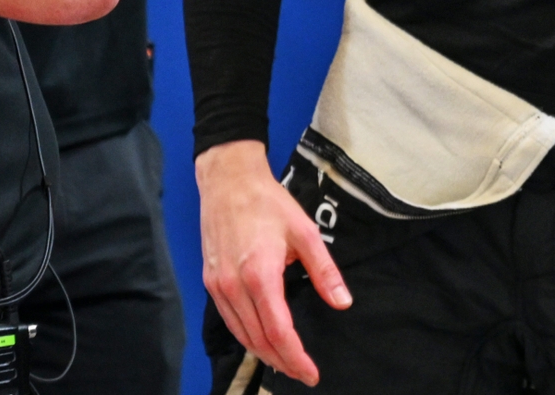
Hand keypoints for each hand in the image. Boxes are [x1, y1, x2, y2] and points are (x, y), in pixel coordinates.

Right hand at [198, 141, 351, 386]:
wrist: (228, 181)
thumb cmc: (268, 202)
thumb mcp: (305, 232)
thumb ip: (324, 270)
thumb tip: (343, 302)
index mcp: (260, 275)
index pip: (278, 331)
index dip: (296, 357)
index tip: (311, 373)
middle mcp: (234, 287)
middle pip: (258, 340)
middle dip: (282, 362)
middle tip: (302, 373)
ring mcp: (219, 287)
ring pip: (241, 335)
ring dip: (264, 354)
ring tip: (286, 363)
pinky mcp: (211, 283)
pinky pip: (230, 321)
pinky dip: (246, 337)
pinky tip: (261, 341)